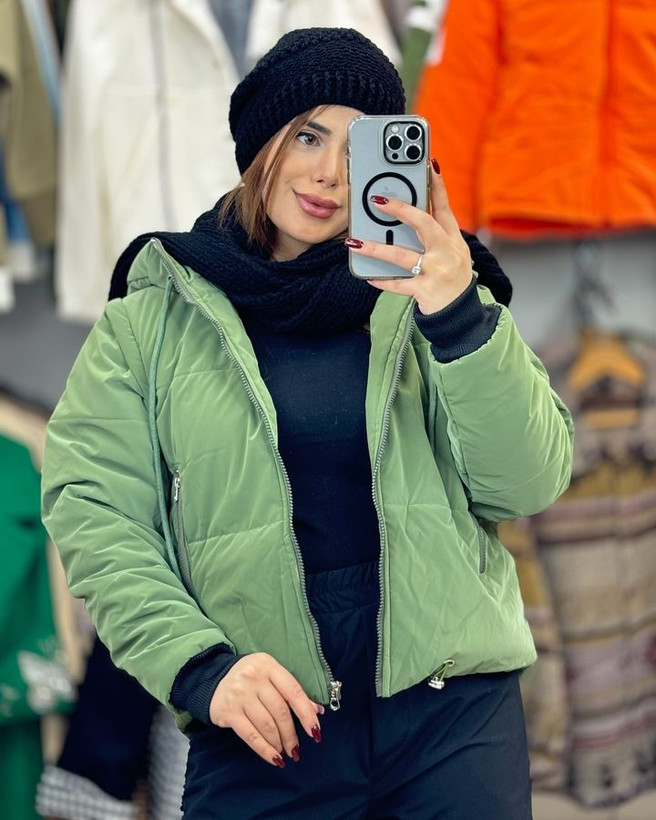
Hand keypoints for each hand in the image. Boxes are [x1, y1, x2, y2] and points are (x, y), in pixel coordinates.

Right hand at [209, 653, 323, 767]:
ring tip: (285, 752)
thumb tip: (317, 711)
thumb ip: (292, 692)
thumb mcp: (271, 677)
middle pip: (280, 711)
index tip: (315, 732)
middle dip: (291, 734)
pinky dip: (264, 750)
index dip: (306, 713)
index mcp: (268, 666)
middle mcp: (253, 677)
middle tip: (296, 749)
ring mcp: (239, 694)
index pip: (293, 691)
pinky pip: (250, 735)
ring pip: (266, 724)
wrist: (214, 680)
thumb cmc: (251, 679)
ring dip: (279, 743)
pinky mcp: (228, 711)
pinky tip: (273, 758)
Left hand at [346, 161, 472, 314]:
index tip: (429, 164)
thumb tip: (403, 220)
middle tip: (378, 201)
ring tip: (355, 242)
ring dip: (377, 248)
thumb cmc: (452, 281)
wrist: (461, 315)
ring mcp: (437, 271)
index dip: (436, 186)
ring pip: (403, 256)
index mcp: (454, 240)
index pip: (444, 207)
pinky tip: (369, 276)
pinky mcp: (426, 291)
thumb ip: (435, 237)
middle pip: (424, 224)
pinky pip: (398, 284)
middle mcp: (448, 252)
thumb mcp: (453, 255)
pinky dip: (382, 281)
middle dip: (401, 210)